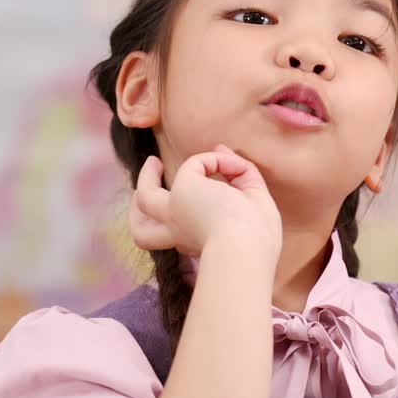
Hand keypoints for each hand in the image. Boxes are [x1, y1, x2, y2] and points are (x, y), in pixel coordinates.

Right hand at [130, 145, 281, 260]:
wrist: (246, 249)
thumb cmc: (256, 239)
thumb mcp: (253, 204)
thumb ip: (240, 176)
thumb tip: (220, 148)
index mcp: (196, 244)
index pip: (182, 234)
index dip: (196, 214)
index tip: (213, 202)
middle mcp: (180, 233)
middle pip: (144, 231)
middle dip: (140, 211)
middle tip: (145, 193)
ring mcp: (176, 212)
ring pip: (144, 200)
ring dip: (147, 178)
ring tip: (155, 163)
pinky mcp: (183, 190)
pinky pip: (195, 164)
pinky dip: (216, 160)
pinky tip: (234, 165)